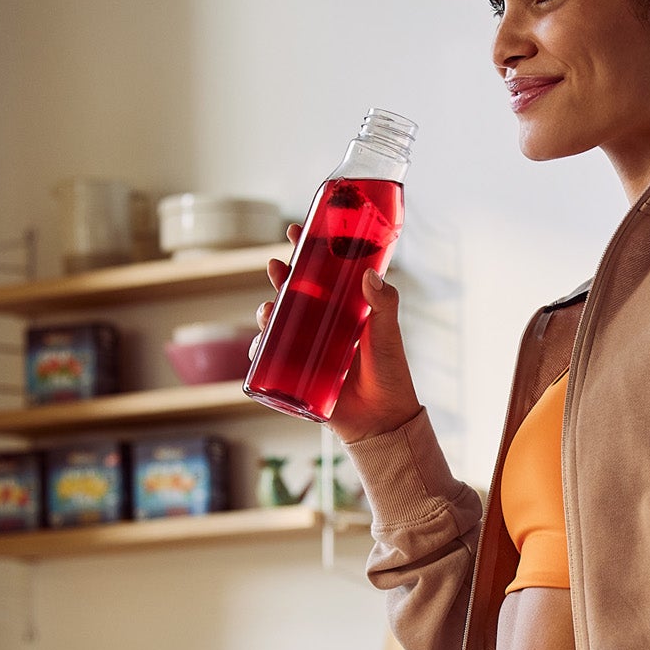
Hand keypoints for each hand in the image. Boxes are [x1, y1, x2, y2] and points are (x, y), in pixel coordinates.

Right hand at [257, 223, 424, 440]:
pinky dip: (259, 351)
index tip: (295, 230)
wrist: (383, 420)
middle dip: (281, 278)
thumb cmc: (389, 373)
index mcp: (344, 309)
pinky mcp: (295, 375)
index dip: (307, 251)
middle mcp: (322, 325)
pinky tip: (260, 346)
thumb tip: (369, 274)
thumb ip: (384, 304)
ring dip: (265, 313)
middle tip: (278, 267)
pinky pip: (270, 360)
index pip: (322, 274)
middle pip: (294, 294)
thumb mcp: (388, 334)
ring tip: (268, 310)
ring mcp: (306, 349)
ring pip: (277, 324)